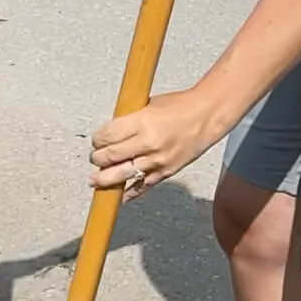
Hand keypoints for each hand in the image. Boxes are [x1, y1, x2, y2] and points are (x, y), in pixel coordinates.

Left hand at [89, 89, 218, 196]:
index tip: (96, 141)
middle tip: (95, 158)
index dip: (97, 140)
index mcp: (143, 122)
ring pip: (122, 175)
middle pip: (111, 156)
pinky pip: (141, 187)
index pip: (108, 135)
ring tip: (94, 181)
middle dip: (98, 159)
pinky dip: (127, 192)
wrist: (206, 117)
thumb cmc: (179, 107)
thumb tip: (110, 133)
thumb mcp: (150, 105)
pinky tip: (118, 194)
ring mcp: (156, 161)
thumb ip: (130, 119)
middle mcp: (148, 143)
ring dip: (105, 179)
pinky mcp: (164, 173)